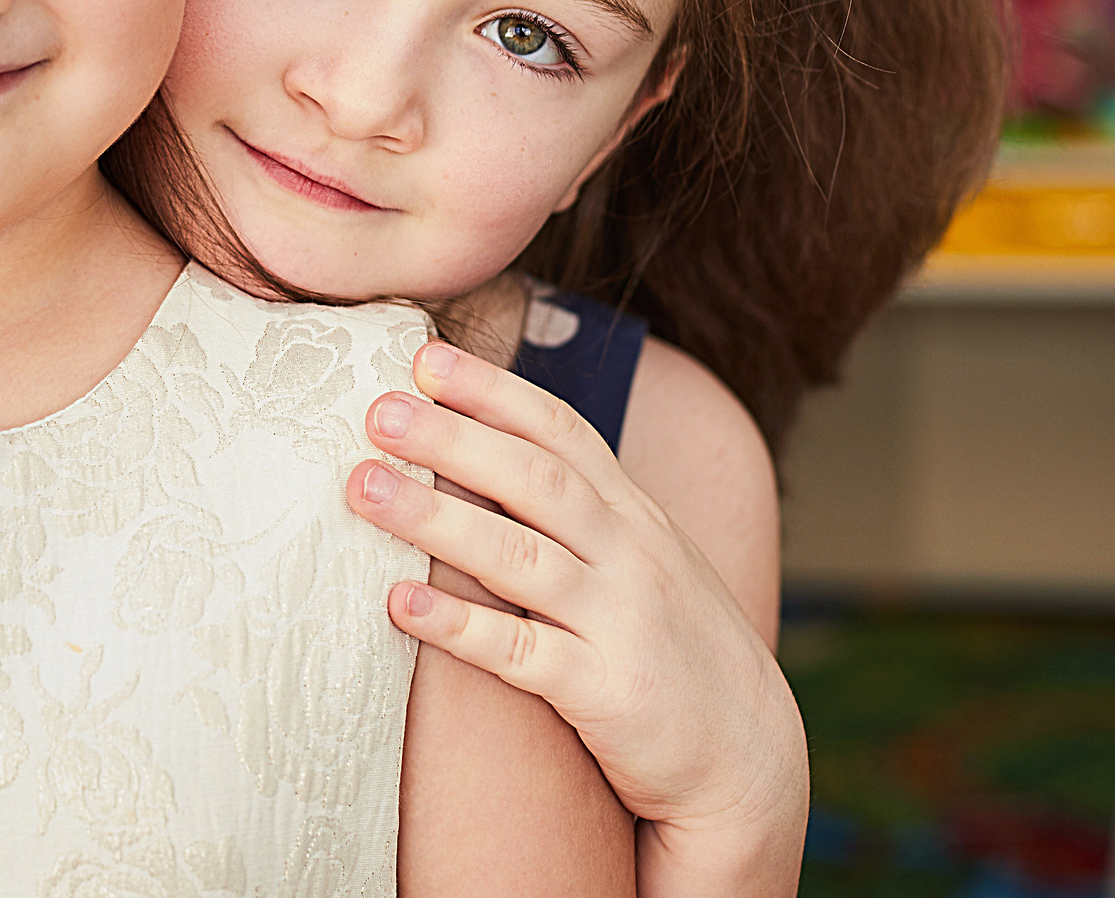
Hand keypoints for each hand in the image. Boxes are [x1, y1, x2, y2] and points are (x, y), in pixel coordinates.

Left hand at [348, 341, 806, 896]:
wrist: (752, 759)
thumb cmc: (676, 648)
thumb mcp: (647, 559)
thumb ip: (583, 510)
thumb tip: (487, 453)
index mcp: (635, 515)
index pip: (561, 431)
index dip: (493, 391)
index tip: (426, 356)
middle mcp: (631, 555)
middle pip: (535, 480)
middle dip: (453, 438)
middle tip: (378, 410)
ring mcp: (620, 622)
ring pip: (519, 557)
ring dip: (435, 519)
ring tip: (362, 487)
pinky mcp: (606, 693)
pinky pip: (522, 653)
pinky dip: (459, 626)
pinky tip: (400, 603)